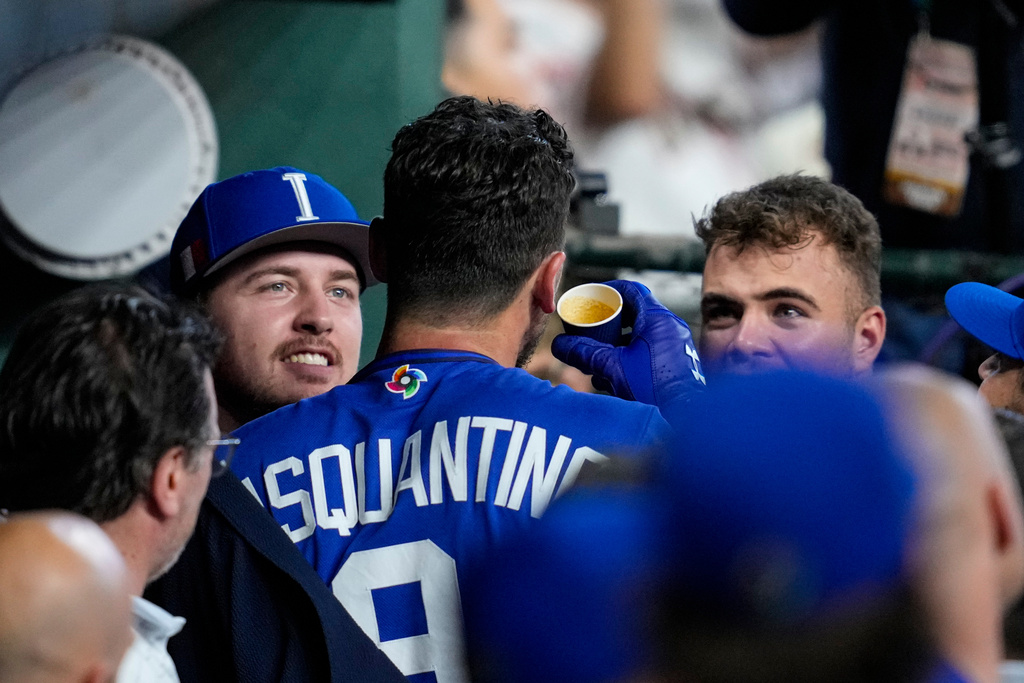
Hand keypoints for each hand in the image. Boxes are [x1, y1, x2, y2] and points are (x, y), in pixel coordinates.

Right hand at [552, 280, 704, 410]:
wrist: (684, 417)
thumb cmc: (652, 388)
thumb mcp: (612, 367)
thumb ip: (584, 353)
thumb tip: (559, 344)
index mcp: (657, 319)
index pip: (631, 290)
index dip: (608, 291)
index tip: (591, 298)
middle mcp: (670, 327)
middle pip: (635, 313)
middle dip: (609, 322)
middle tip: (590, 329)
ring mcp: (676, 345)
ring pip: (641, 334)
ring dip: (618, 342)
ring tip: (598, 357)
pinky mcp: (677, 363)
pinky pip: (650, 350)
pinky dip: (630, 355)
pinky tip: (613, 377)